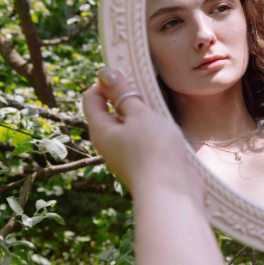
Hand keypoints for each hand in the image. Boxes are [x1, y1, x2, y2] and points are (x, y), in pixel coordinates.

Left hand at [82, 67, 203, 201]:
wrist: (172, 191)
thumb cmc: (154, 151)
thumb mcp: (139, 114)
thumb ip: (123, 93)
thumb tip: (105, 72)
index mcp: (101, 130)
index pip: (91, 98)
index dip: (106, 83)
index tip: (129, 78)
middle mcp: (109, 144)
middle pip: (110, 111)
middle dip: (127, 97)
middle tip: (148, 91)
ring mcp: (126, 155)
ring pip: (129, 126)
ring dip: (143, 114)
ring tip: (161, 110)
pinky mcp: (143, 163)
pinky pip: (142, 139)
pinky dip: (153, 129)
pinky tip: (169, 130)